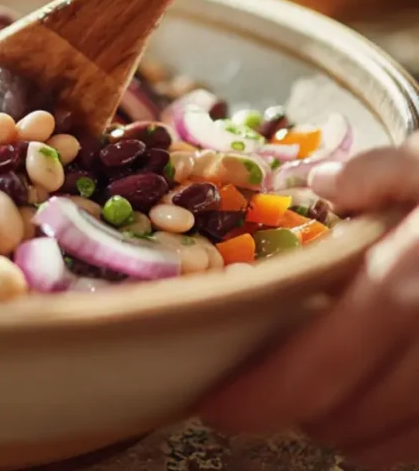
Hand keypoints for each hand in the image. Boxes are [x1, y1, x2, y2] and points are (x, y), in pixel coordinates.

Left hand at [199, 133, 418, 468]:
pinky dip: (402, 442)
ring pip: (396, 446)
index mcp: (413, 284)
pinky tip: (388, 411)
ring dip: (351, 433)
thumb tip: (320, 184)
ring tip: (330, 400)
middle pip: (350, 415)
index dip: (261, 396)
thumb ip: (382, 173)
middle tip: (273, 389)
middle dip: (300, 411)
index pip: (319, 365)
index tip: (218, 403)